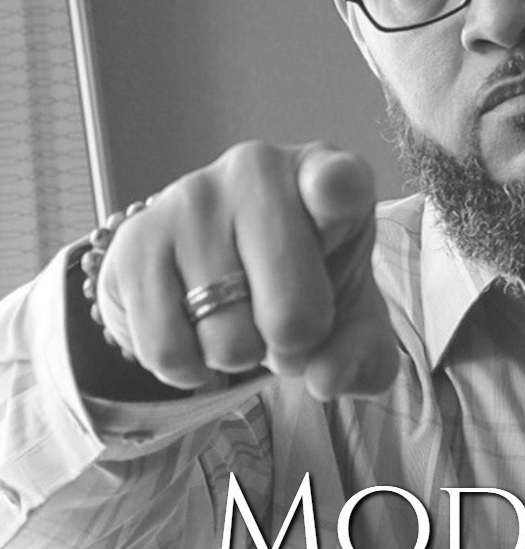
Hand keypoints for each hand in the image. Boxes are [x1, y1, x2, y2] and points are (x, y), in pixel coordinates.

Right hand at [95, 142, 397, 399]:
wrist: (226, 271)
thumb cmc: (305, 283)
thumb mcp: (353, 317)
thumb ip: (363, 353)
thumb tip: (326, 378)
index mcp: (327, 177)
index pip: (338, 180)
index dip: (337, 191)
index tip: (335, 192)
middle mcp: (258, 170)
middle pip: (293, 311)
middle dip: (296, 347)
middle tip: (289, 325)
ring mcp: (192, 198)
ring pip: (228, 340)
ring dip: (240, 355)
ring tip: (241, 315)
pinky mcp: (136, 240)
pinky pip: (168, 350)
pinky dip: (190, 368)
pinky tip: (198, 331)